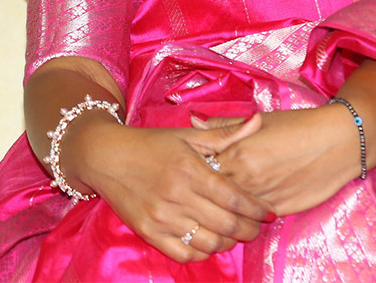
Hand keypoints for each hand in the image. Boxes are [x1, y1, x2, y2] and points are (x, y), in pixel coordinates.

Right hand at [64, 114, 274, 262]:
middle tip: (258, 227)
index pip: (234, 198)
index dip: (256, 209)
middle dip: (248, 230)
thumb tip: (258, 120)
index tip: (269, 212)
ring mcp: (161, 217)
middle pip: (225, 224)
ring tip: (235, 235)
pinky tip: (209, 243)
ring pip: (207, 243)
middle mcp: (177, 196)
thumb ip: (227, 133)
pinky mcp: (147, 232)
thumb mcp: (189, 135)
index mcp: (191, 170)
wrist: (106, 157)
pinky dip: (201, 253)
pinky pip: (181, 254)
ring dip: (227, 244)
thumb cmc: (152, 143)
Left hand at [195, 105, 361, 216]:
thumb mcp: (262, 120)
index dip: (195, 172)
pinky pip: (251, 221)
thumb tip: (193, 121)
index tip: (192, 172)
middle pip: (212, 195)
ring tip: (220, 205)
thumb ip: (225, 125)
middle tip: (201, 193)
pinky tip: (243, 213)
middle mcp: (245, 178)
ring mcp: (261, 197)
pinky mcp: (277, 210)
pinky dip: (244, 219)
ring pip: (230, 213)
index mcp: (238, 152)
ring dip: (223, 211)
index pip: (202, 170)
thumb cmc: (300, 126)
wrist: (339, 141)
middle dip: (204, 196)